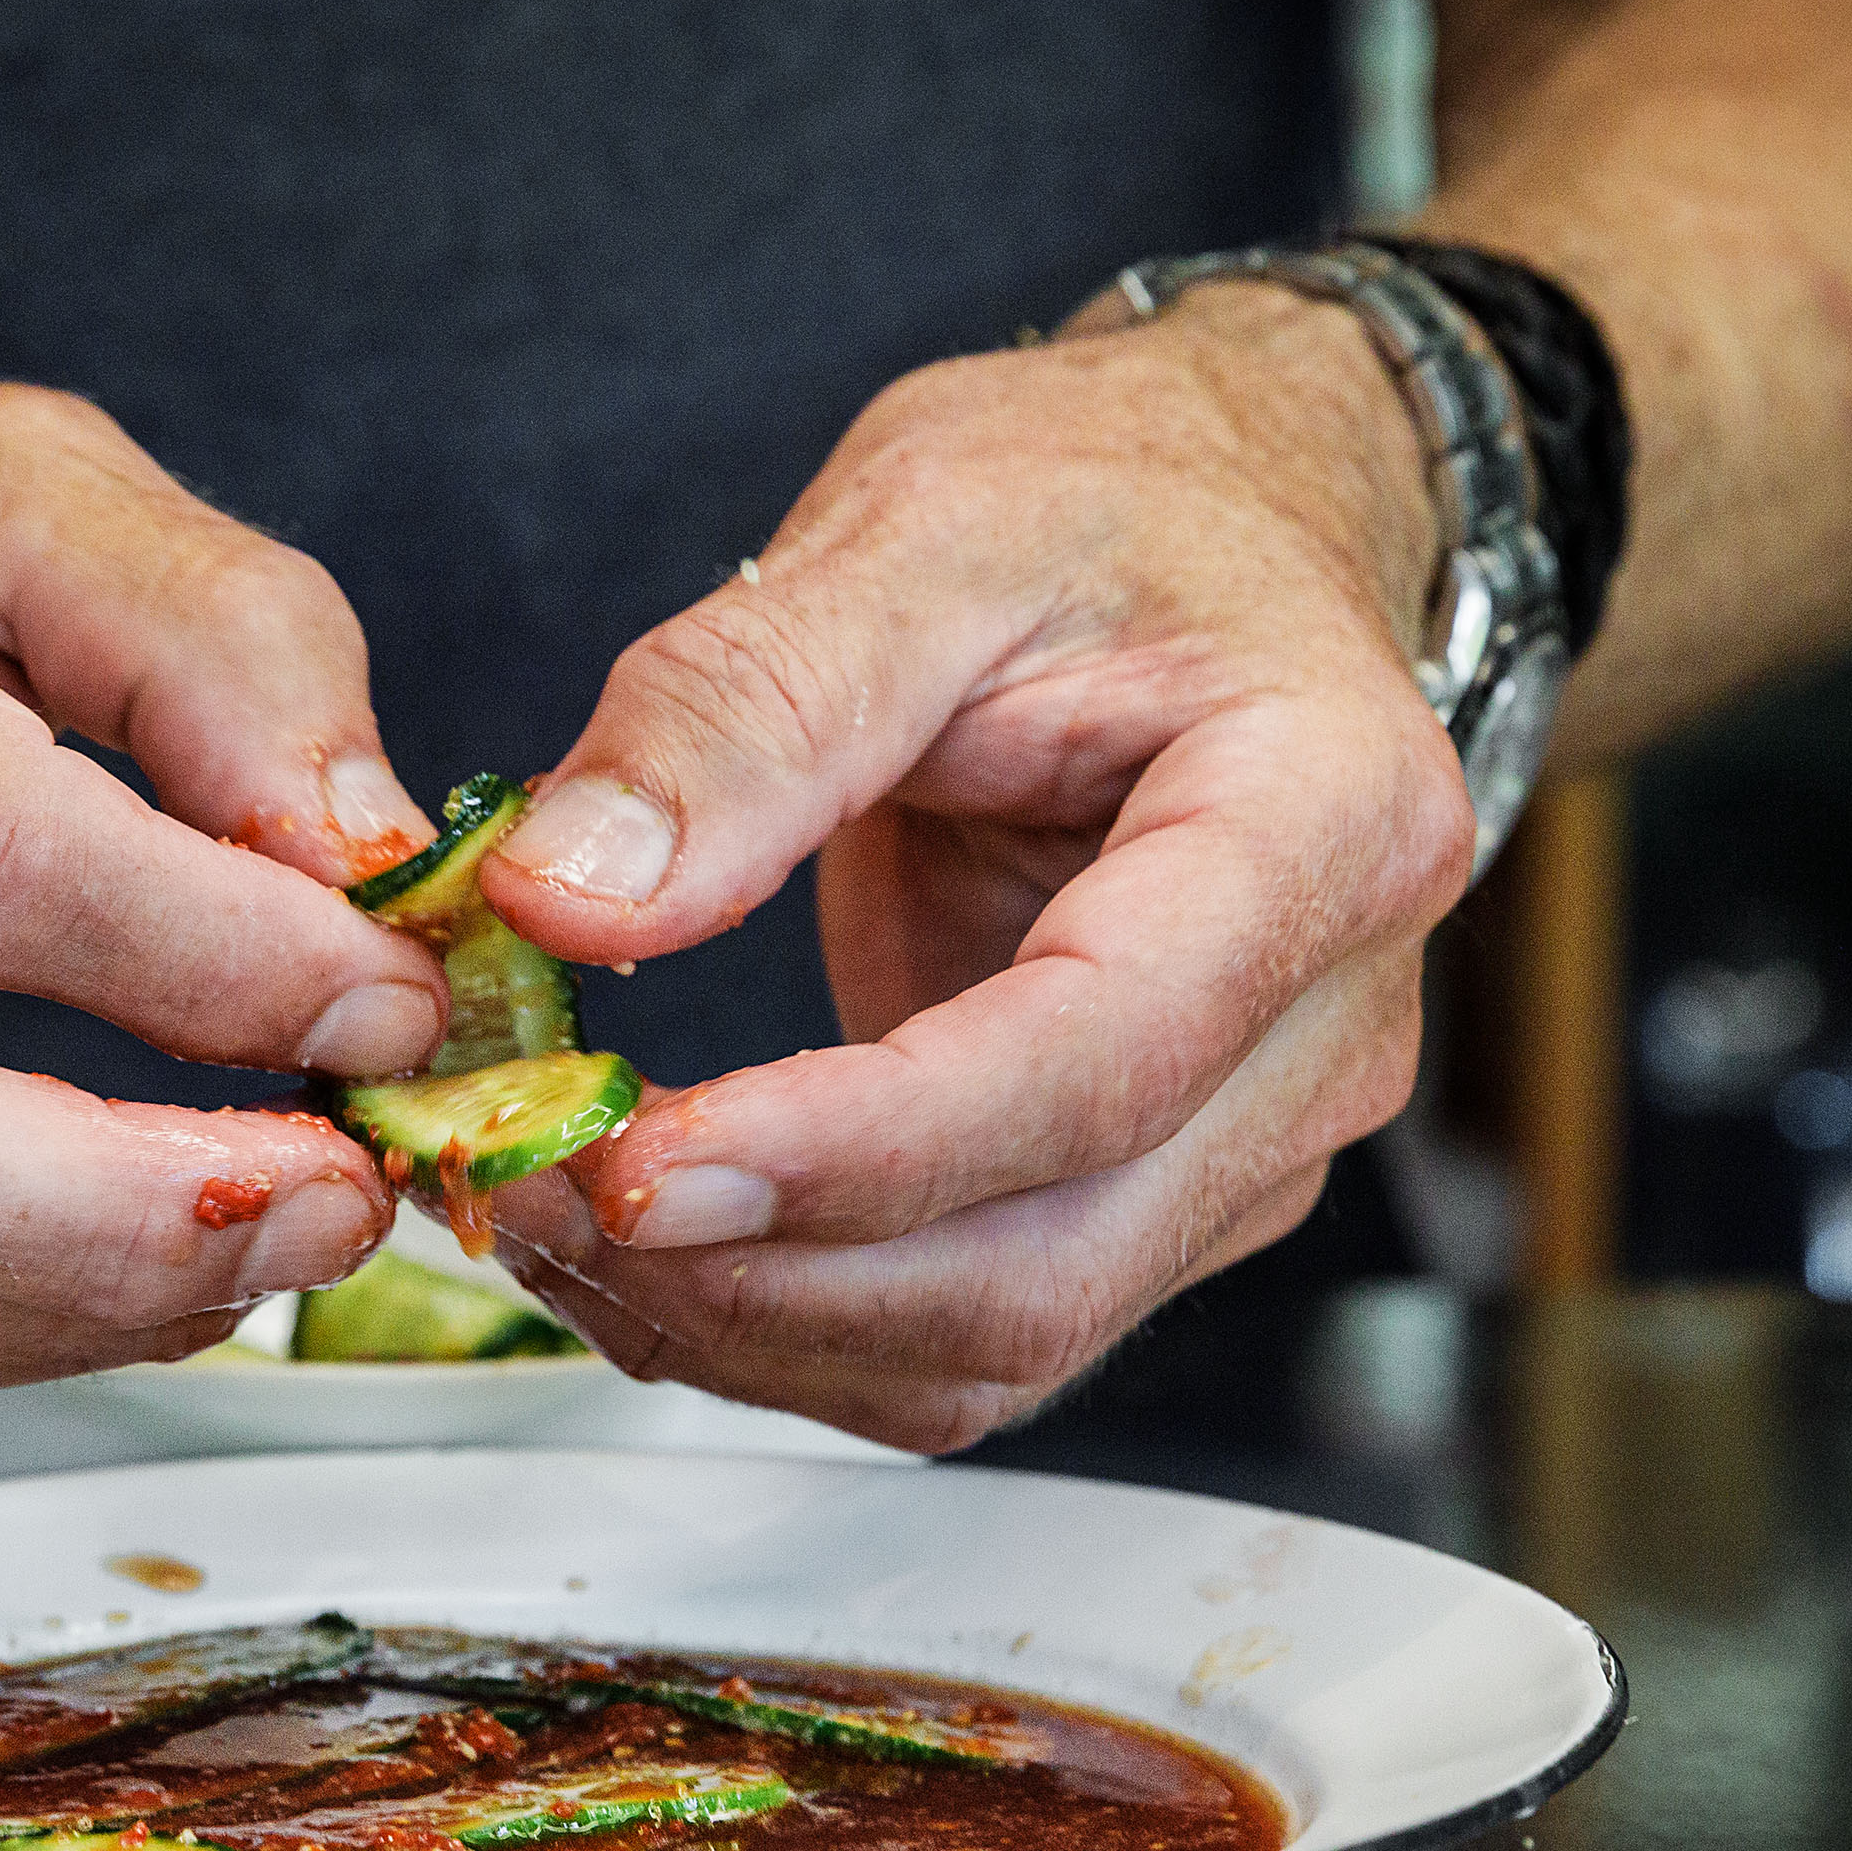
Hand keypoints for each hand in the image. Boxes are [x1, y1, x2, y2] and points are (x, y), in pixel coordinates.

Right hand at [0, 357, 451, 1400]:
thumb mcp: (15, 476)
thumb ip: (226, 646)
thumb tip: (369, 870)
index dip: (221, 966)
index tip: (392, 1002)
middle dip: (139, 1219)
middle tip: (341, 1191)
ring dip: (96, 1305)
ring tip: (277, 1229)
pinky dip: (10, 1315)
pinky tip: (134, 1242)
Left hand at [476, 283, 1477, 1450]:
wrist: (1211, 535)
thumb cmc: (1104, 507)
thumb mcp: (922, 526)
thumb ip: (742, 708)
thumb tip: (562, 899)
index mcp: (1323, 828)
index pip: (1094, 1064)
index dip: (852, 1151)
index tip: (631, 1162)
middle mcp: (1323, 1033)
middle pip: (1046, 1264)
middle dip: (764, 1275)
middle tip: (528, 1189)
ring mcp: (1245, 1139)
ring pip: (998, 1343)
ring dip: (753, 1327)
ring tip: (550, 1212)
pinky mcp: (1144, 1196)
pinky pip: (964, 1335)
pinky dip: (787, 1326)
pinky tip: (644, 1244)